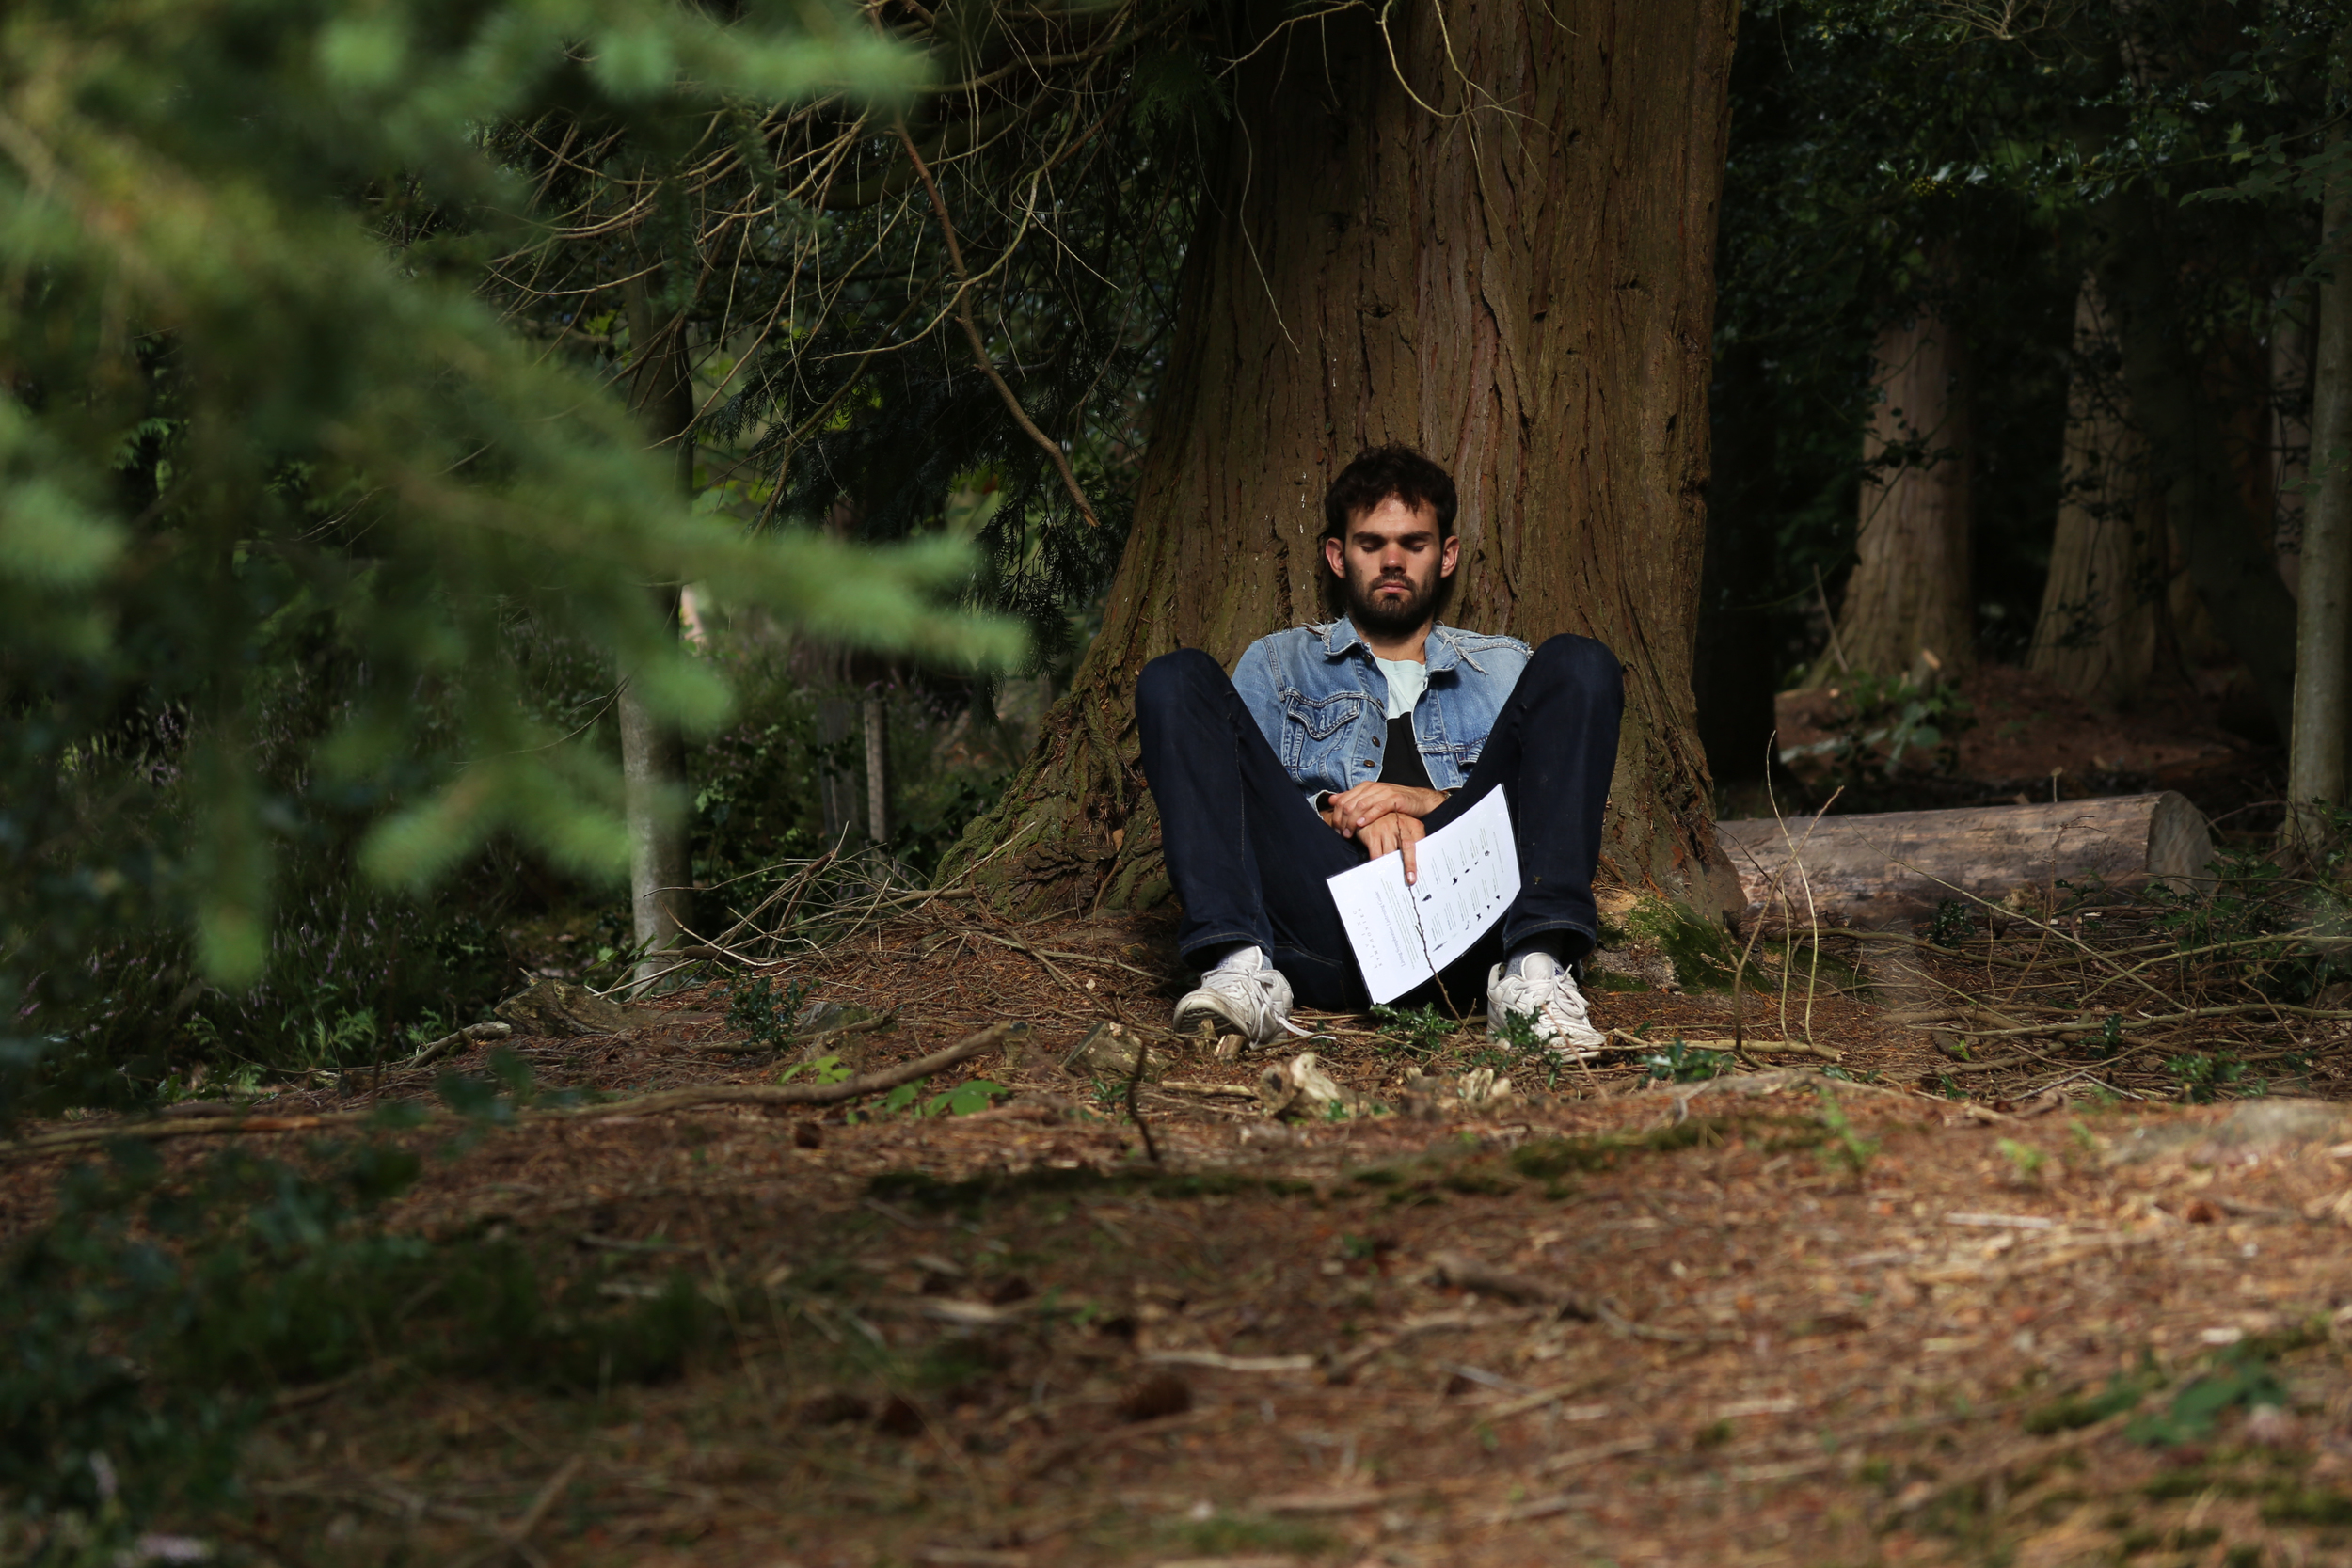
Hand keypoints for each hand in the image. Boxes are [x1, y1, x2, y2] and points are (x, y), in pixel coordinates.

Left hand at [1325, 782, 1446, 837]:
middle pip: (1350, 803)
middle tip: (1342, 835)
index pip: (1343, 800)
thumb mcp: (1372, 800)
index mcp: (1365, 787)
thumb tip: (1331, 799)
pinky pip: (1378, 807)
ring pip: (1361, 805)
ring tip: (1349, 834)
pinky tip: (1361, 824)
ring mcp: (1384, 792)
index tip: (1336, 829)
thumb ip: (1352, 799)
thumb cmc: (1394, 803)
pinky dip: (1368, 816)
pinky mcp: (1395, 798)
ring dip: (1352, 821)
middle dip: (1343, 821)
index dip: (1337, 816)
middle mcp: (1373, 787)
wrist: (1419, 800)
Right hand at [1357, 811, 1428, 883]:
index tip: (1422, 871)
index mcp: (1413, 825)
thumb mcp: (1407, 829)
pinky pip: (1376, 854)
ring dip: (1392, 867)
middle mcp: (1401, 825)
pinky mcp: (1372, 834)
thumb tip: (1419, 865)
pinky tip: (1380, 870)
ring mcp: (1385, 828)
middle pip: (1407, 848)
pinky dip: (1378, 864)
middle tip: (1410, 880)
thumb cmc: (1392, 825)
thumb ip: (1414, 843)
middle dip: (1409, 865)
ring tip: (1393, 879)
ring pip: (1390, 853)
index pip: (1420, 843)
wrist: (1370, 811)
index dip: (1422, 857)